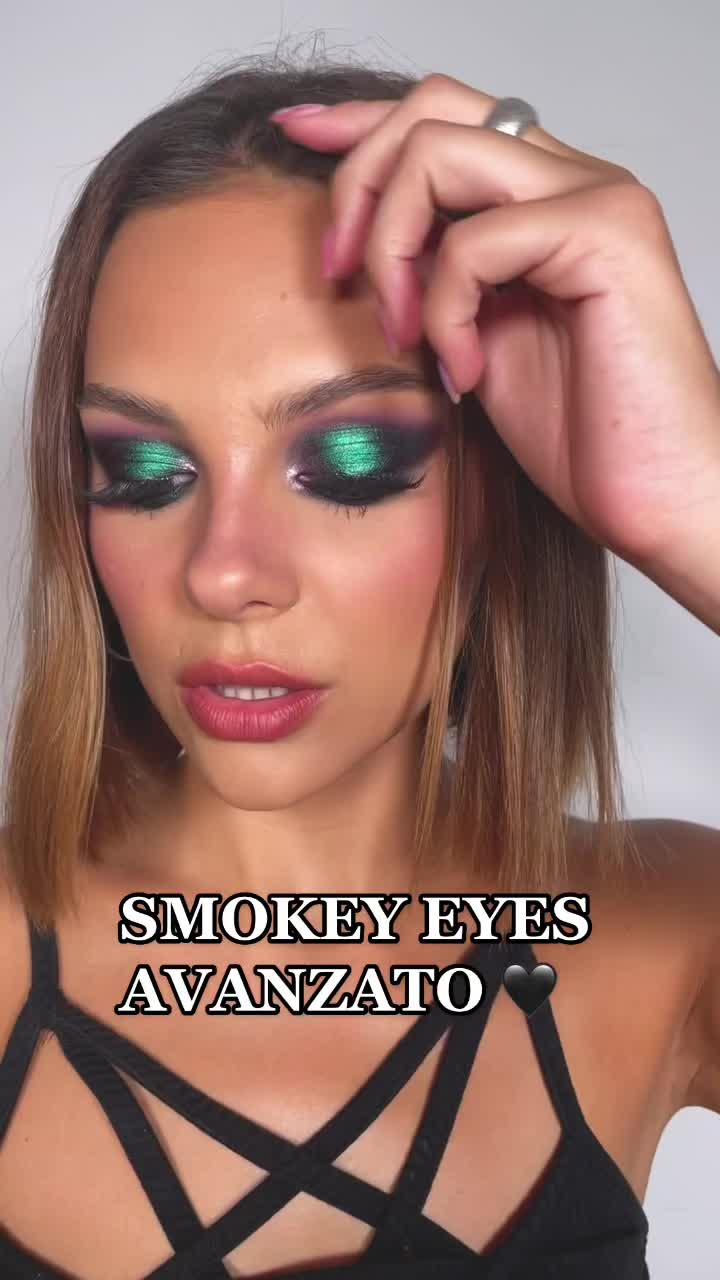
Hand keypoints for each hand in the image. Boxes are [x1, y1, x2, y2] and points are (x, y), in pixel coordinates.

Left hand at [271, 74, 719, 570]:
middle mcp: (575, 179)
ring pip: (438, 152)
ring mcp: (597, 197)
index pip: (444, 118)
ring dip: (390, 246)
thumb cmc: (585, 438)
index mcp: (546, 199)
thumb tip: (360, 249)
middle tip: (337, 273)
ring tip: (405, 334)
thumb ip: (436, 280)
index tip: (295, 138)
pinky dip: (446, 309)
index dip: (360, 122)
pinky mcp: (607, 234)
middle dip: (357, 184)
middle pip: (431, 108)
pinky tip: (466, 371)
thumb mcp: (476, 342)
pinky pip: (474, 240)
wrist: (658, 500)